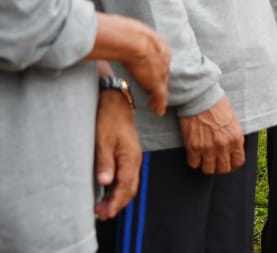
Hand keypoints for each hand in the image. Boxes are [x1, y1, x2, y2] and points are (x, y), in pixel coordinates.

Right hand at [93, 13, 170, 114]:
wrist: (128, 38)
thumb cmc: (118, 31)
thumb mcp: (120, 32)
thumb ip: (116, 37)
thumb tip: (100, 34)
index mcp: (155, 41)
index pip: (158, 57)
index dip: (154, 66)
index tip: (149, 72)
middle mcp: (162, 55)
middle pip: (162, 71)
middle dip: (159, 81)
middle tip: (154, 92)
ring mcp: (159, 68)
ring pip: (162, 84)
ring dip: (158, 95)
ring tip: (154, 105)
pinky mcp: (155, 81)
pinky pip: (160, 95)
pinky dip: (159, 103)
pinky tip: (158, 111)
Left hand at [94, 88, 141, 219]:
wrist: (116, 103)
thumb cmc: (109, 120)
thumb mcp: (103, 141)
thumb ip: (105, 163)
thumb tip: (105, 183)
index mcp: (130, 158)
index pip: (126, 187)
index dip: (116, 202)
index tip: (105, 213)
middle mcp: (135, 160)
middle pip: (130, 188)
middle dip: (117, 204)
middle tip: (101, 214)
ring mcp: (132, 158)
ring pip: (129, 184)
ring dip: (117, 197)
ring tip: (102, 207)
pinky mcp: (127, 155)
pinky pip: (126, 177)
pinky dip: (118, 188)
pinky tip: (107, 192)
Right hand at [178, 95, 244, 174]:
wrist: (201, 98)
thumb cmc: (217, 105)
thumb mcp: (233, 121)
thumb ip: (233, 137)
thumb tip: (232, 149)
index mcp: (236, 138)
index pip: (238, 162)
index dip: (233, 164)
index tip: (229, 163)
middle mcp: (224, 145)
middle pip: (224, 169)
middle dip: (220, 167)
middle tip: (216, 162)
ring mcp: (208, 148)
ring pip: (209, 170)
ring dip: (207, 166)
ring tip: (205, 159)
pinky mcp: (193, 147)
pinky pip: (194, 164)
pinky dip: (194, 161)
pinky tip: (195, 154)